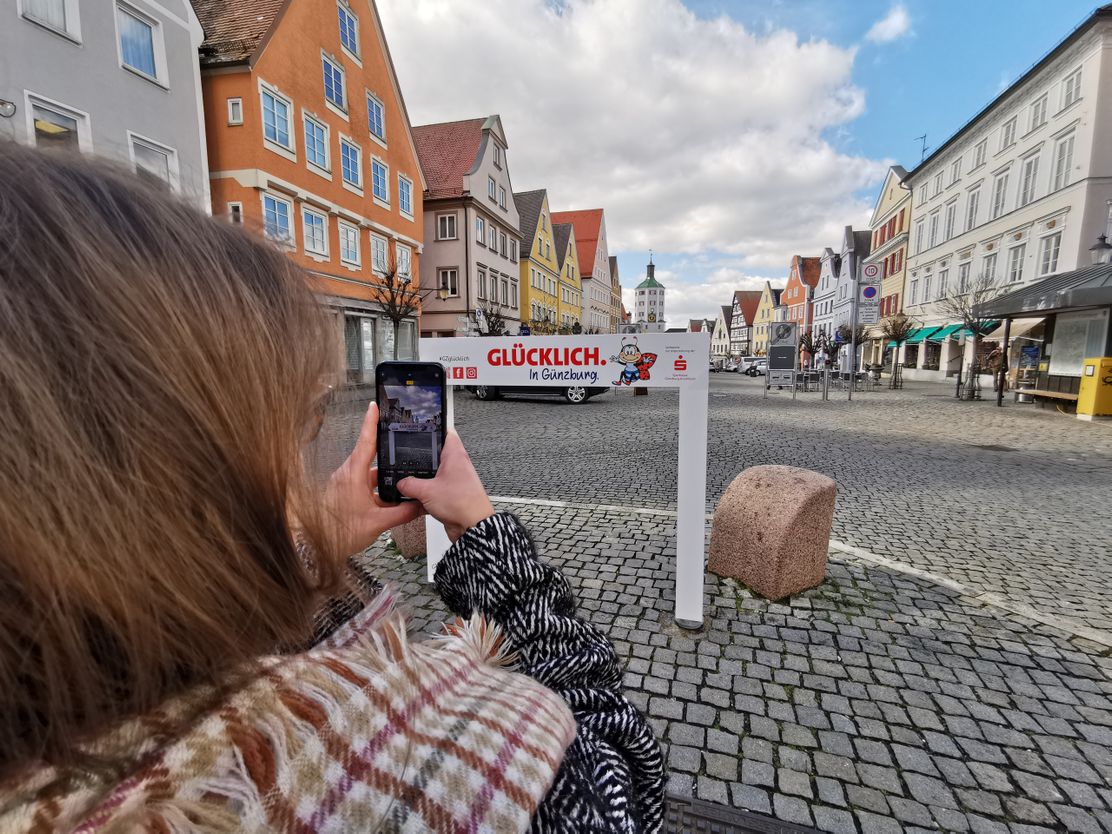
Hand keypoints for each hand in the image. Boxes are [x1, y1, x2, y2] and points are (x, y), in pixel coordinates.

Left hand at [322, 403, 421, 555]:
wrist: (315, 547)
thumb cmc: (338, 534)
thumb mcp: (377, 523)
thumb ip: (402, 513)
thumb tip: (420, 506)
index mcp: (352, 475)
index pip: (365, 441)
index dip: (371, 422)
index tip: (375, 406)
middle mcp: (346, 475)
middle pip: (372, 461)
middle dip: (390, 465)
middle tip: (405, 463)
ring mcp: (343, 485)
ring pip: (369, 477)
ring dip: (383, 485)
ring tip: (398, 496)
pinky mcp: (342, 494)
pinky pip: (363, 487)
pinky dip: (375, 493)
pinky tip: (385, 506)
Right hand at [398, 431, 493, 541]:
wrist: (473, 527)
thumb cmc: (462, 504)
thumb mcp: (427, 491)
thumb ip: (409, 484)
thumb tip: (401, 482)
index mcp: (455, 455)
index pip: (446, 432)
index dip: (433, 428)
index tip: (420, 427)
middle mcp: (457, 465)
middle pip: (437, 453)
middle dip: (422, 457)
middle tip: (407, 456)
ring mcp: (455, 480)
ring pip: (435, 473)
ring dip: (423, 478)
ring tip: (409, 479)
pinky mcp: (453, 494)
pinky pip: (436, 489)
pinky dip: (426, 492)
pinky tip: (416, 497)